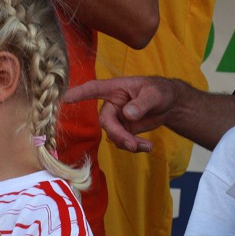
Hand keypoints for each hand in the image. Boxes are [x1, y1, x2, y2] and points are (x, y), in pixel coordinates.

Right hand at [64, 76, 178, 152]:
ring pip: (114, 134)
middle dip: (118, 134)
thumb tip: (127, 114)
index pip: (94, 89)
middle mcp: (112, 104)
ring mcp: (117, 118)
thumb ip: (141, 103)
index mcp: (115, 89)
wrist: (168, 104)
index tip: (66, 98)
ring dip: (128, 143)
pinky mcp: (124, 130)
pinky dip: (134, 147)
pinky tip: (148, 147)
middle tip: (132, 145)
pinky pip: (122, 141)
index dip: (79, 93)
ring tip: (147, 146)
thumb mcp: (154, 94)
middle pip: (106, 121)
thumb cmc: (159, 92)